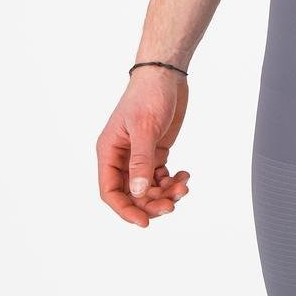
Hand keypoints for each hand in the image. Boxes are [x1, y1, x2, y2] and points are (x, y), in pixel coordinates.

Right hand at [96, 68, 191, 226]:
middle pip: (132, 194)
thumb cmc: (149, 94)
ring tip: (184, 186)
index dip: (125, 210)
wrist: (167, 74)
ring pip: (148, 188)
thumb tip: (138, 193)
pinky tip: (185, 175)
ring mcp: (140, 155)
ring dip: (165, 193)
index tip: (144, 222)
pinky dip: (172, 181)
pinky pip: (161, 177)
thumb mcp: (145, 128)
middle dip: (152, 203)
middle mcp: (122, 157)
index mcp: (109, 152)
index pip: (110, 191)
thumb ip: (141, 161)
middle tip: (173, 203)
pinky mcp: (156, 151)